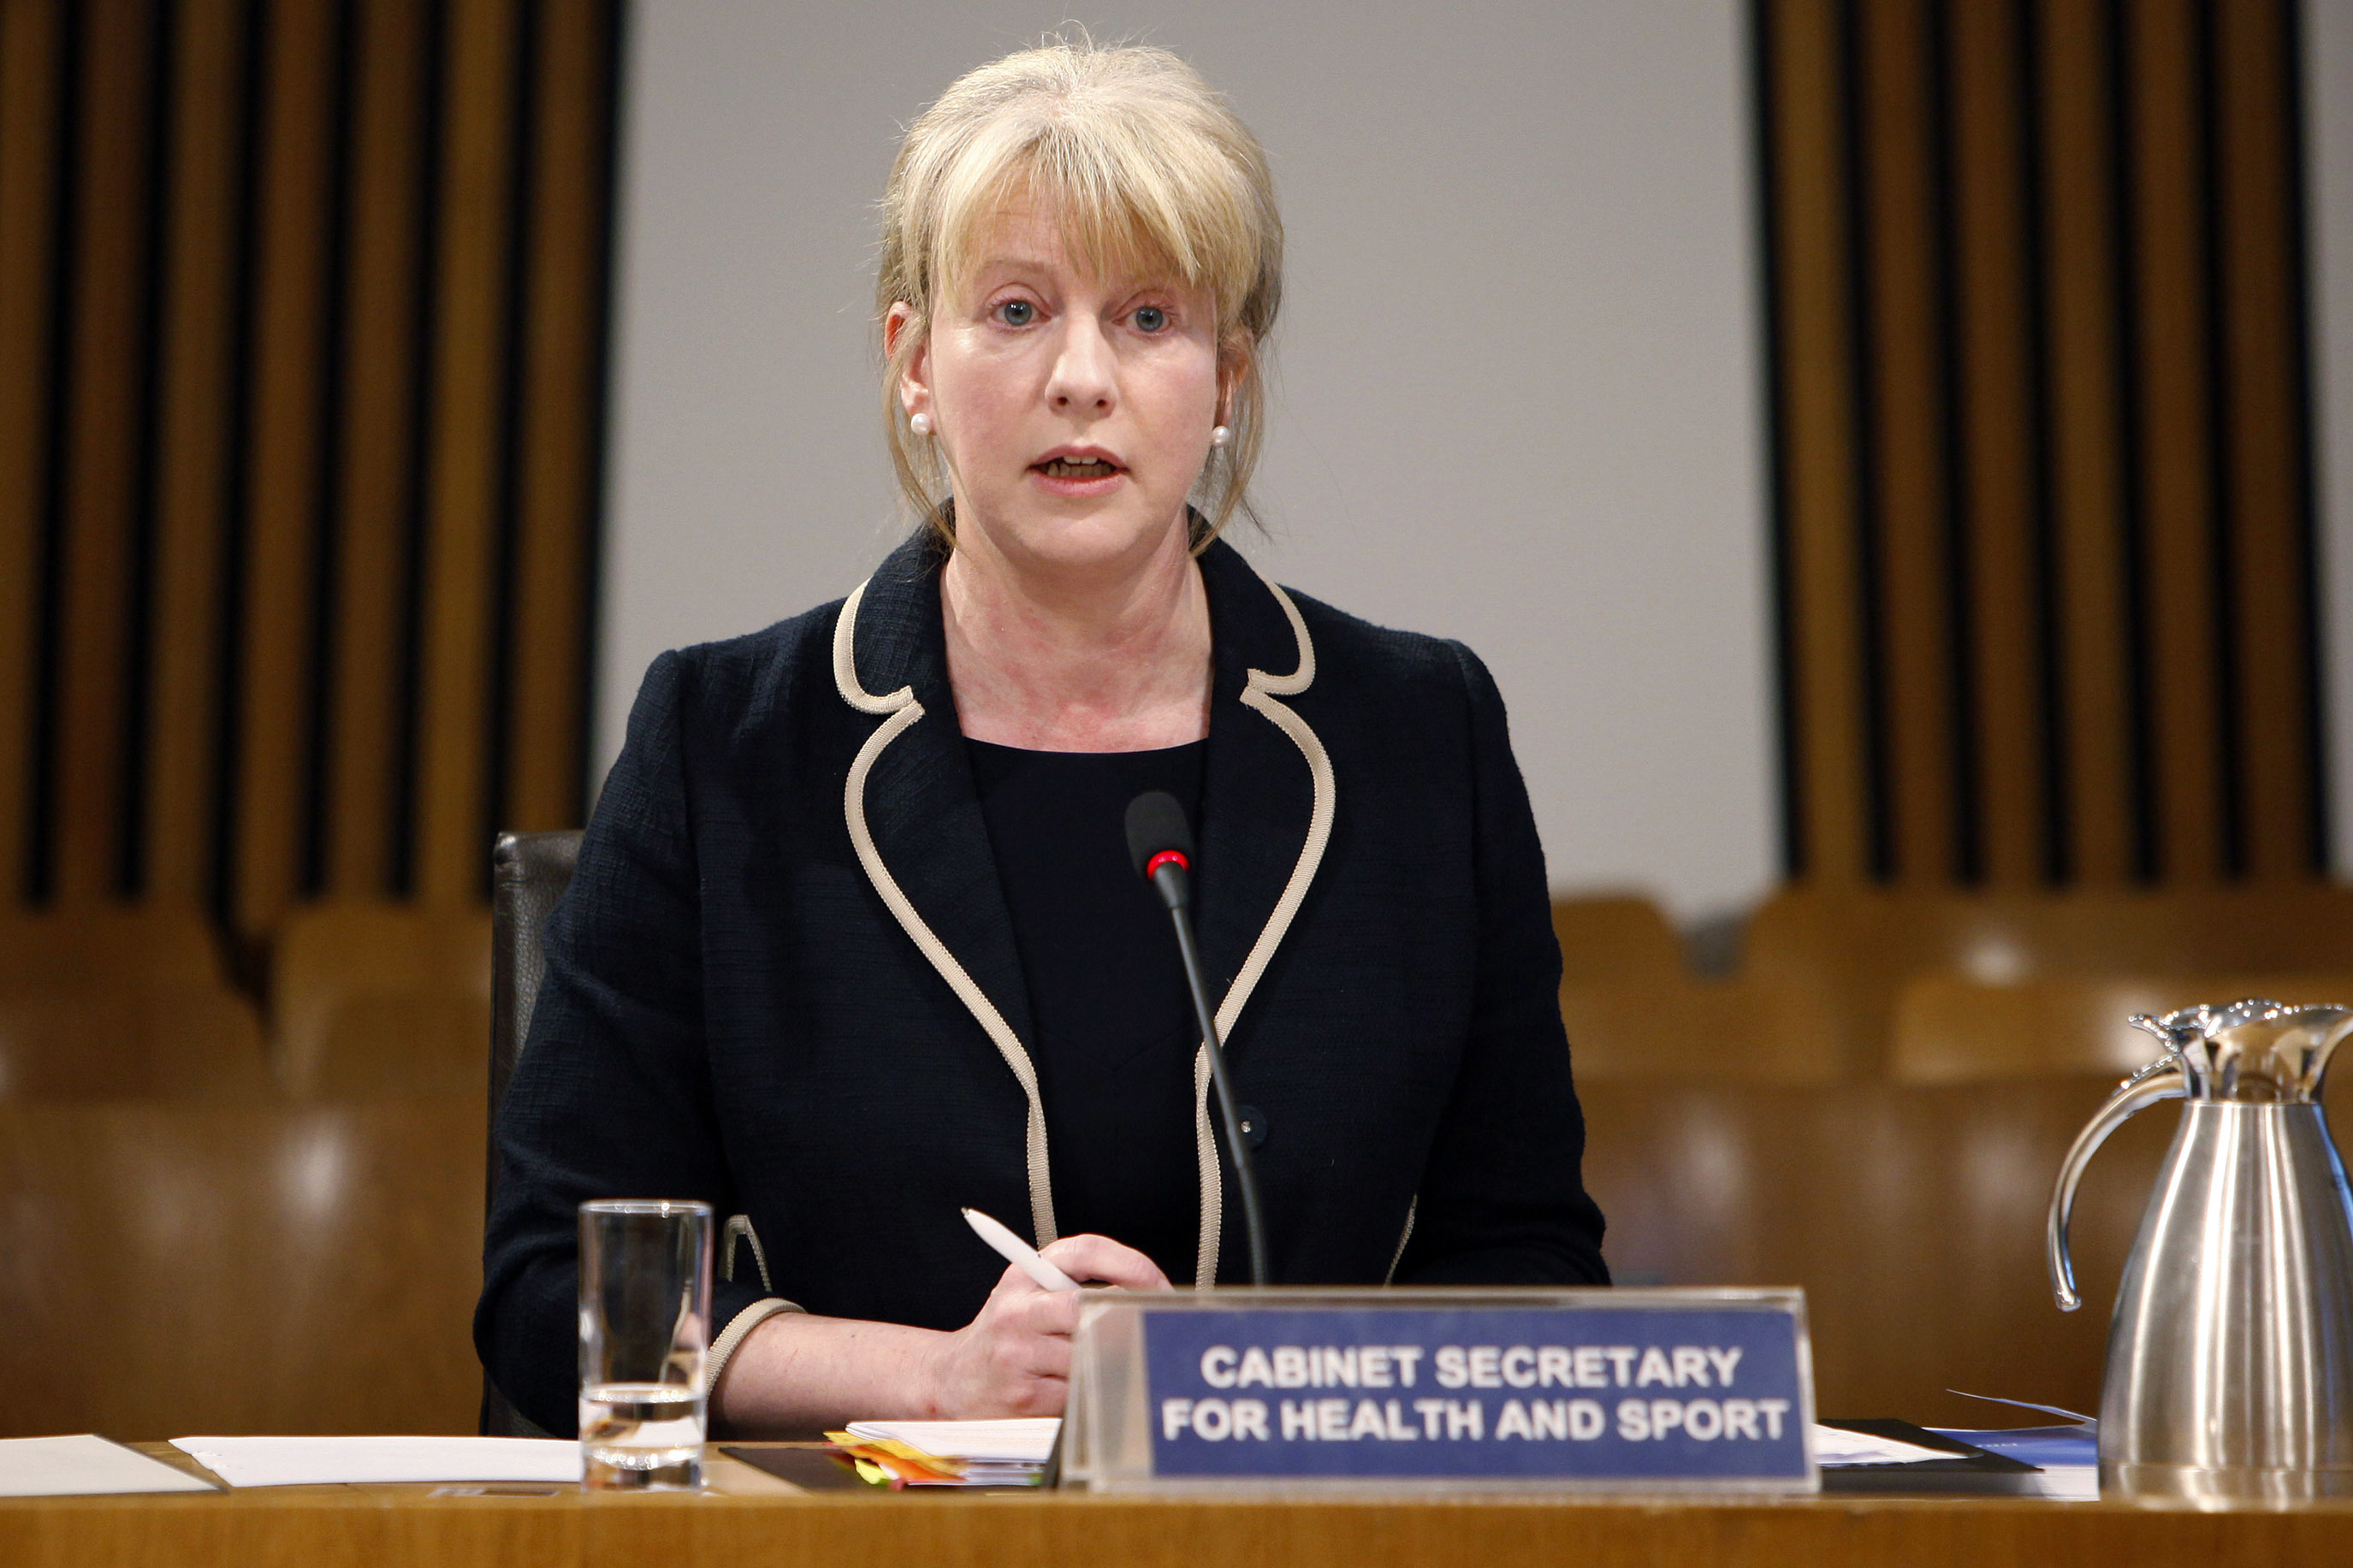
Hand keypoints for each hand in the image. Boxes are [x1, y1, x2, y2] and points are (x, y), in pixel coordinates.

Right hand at [924, 1234, 1172, 1416]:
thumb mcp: (1027, 1291)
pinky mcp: (1025, 1397)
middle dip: (1126, 1317)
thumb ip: (1074, 1280)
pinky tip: (1080, 1388)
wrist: (952, 1380)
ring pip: (1091, 1353)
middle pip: (1089, 1306)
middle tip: (1147, 1326)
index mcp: (1024, 1275)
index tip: (1156, 1285)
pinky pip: (1082, 1393)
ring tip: (1104, 1360)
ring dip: (1108, 1359)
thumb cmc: (1006, 1334)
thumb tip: (1144, 1289)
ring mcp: (1019, 1355)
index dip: (1130, 1265)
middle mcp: (1017, 1310)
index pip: (1086, 1252)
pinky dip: (1091, 1391)